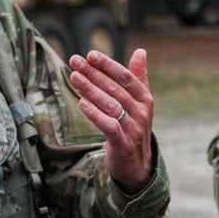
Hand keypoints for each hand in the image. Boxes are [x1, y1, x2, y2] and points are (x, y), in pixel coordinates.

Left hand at [68, 49, 153, 193]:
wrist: (138, 165)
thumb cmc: (134, 128)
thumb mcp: (140, 103)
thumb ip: (138, 77)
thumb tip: (140, 51)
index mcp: (145, 99)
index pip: (125, 77)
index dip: (108, 65)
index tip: (90, 54)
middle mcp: (141, 112)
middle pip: (115, 89)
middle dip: (93, 73)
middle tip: (74, 61)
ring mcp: (133, 129)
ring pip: (110, 105)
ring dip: (90, 90)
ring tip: (74, 77)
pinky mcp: (123, 145)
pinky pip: (109, 127)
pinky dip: (95, 114)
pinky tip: (82, 103)